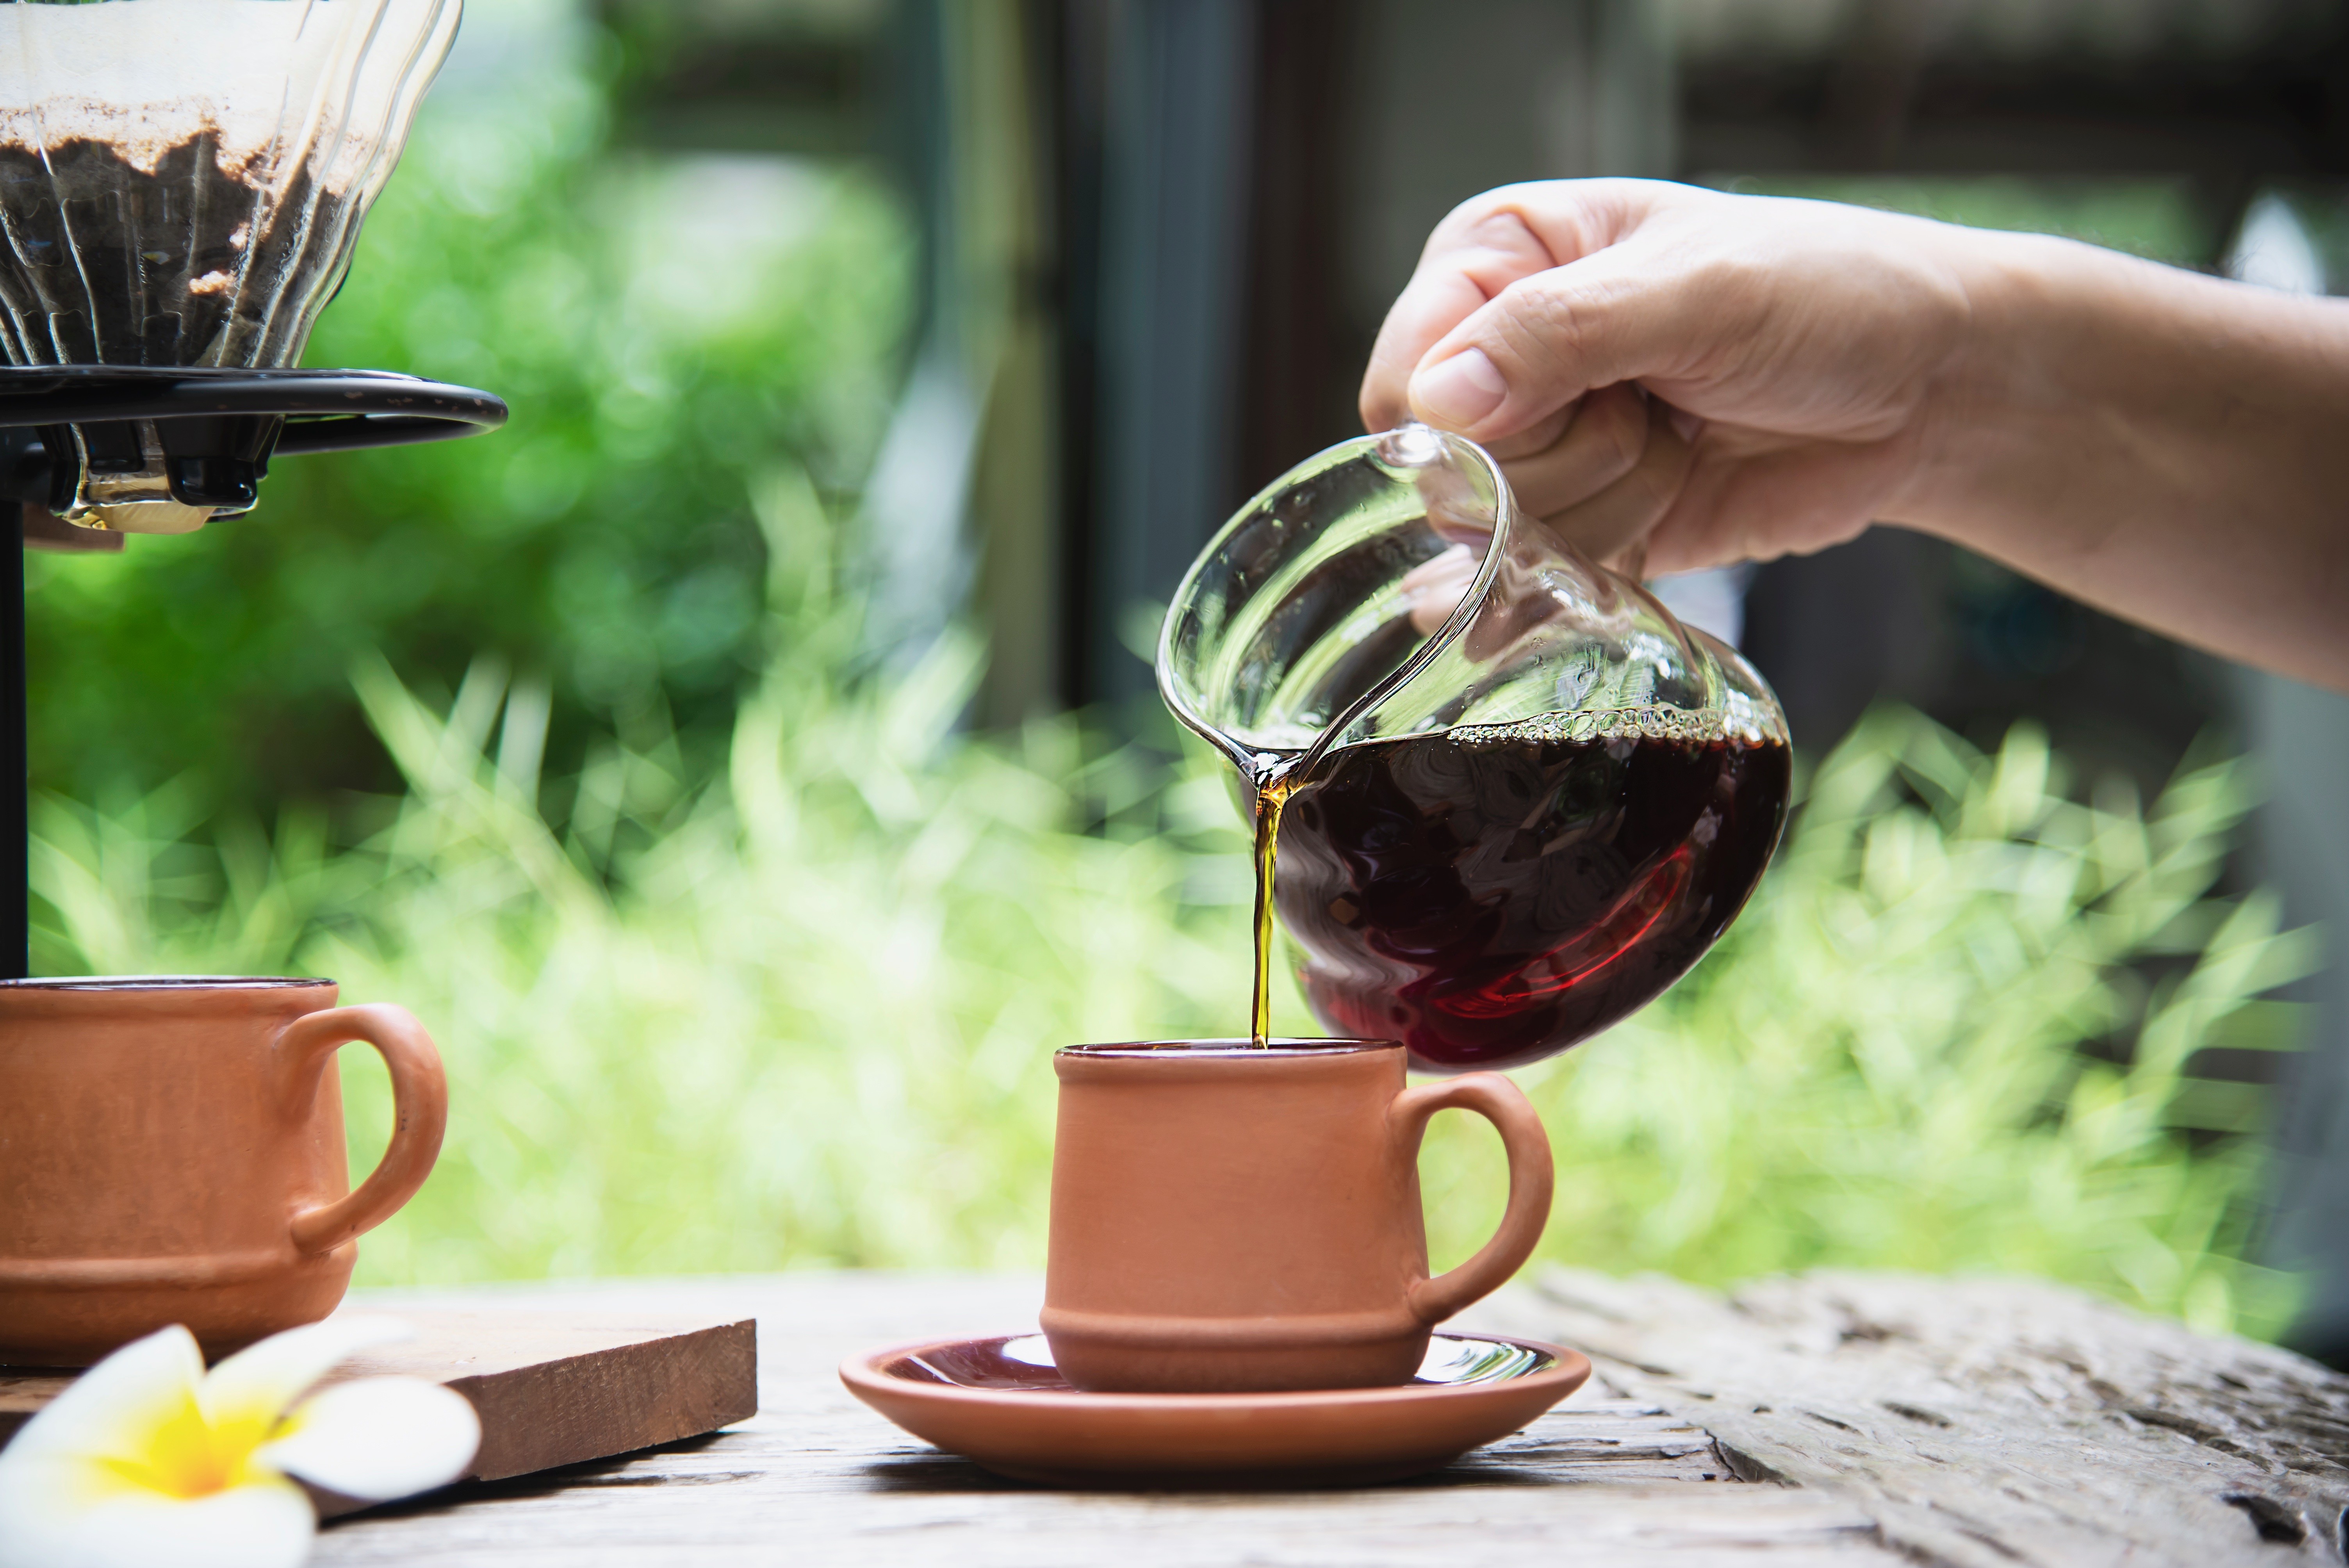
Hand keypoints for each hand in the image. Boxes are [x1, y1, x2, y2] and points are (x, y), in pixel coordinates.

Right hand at [1359, 179, 1981, 576]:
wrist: (1931, 389)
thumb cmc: (1827, 296)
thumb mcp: (1697, 290)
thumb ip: (1559, 335)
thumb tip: (1438, 404)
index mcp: (1500, 259)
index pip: (1408, 373)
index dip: (1471, 417)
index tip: (1582, 393)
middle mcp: (1501, 354)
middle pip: (1448, 468)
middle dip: (1563, 457)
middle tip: (1655, 409)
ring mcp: (1542, 447)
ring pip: (1496, 534)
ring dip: (1604, 505)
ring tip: (1678, 442)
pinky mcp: (1584, 523)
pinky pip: (1538, 579)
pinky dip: (1596, 564)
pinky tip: (1656, 512)